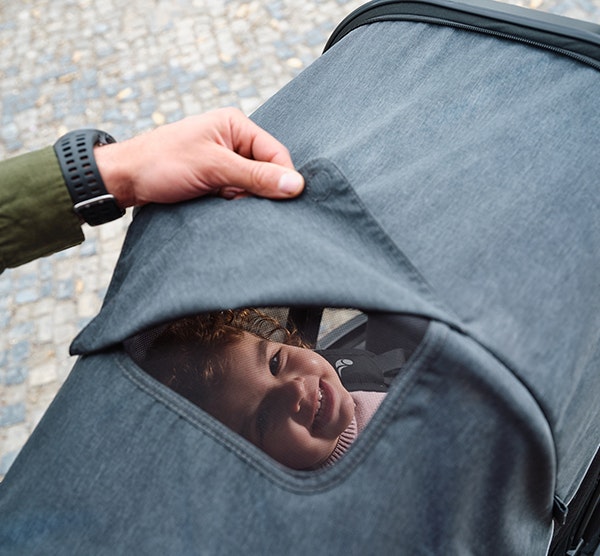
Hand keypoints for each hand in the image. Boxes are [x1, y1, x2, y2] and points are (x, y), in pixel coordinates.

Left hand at [94, 108, 303, 206]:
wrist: (125, 180)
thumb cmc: (162, 163)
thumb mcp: (213, 167)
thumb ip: (255, 176)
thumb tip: (295, 185)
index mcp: (235, 125)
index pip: (276, 153)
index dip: (282, 178)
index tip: (284, 203)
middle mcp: (233, 140)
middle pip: (266, 170)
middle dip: (258, 190)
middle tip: (238, 199)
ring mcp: (224, 161)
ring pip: (252, 186)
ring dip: (243, 198)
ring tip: (222, 200)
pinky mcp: (216, 179)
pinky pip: (237, 194)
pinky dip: (232, 203)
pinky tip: (217, 204)